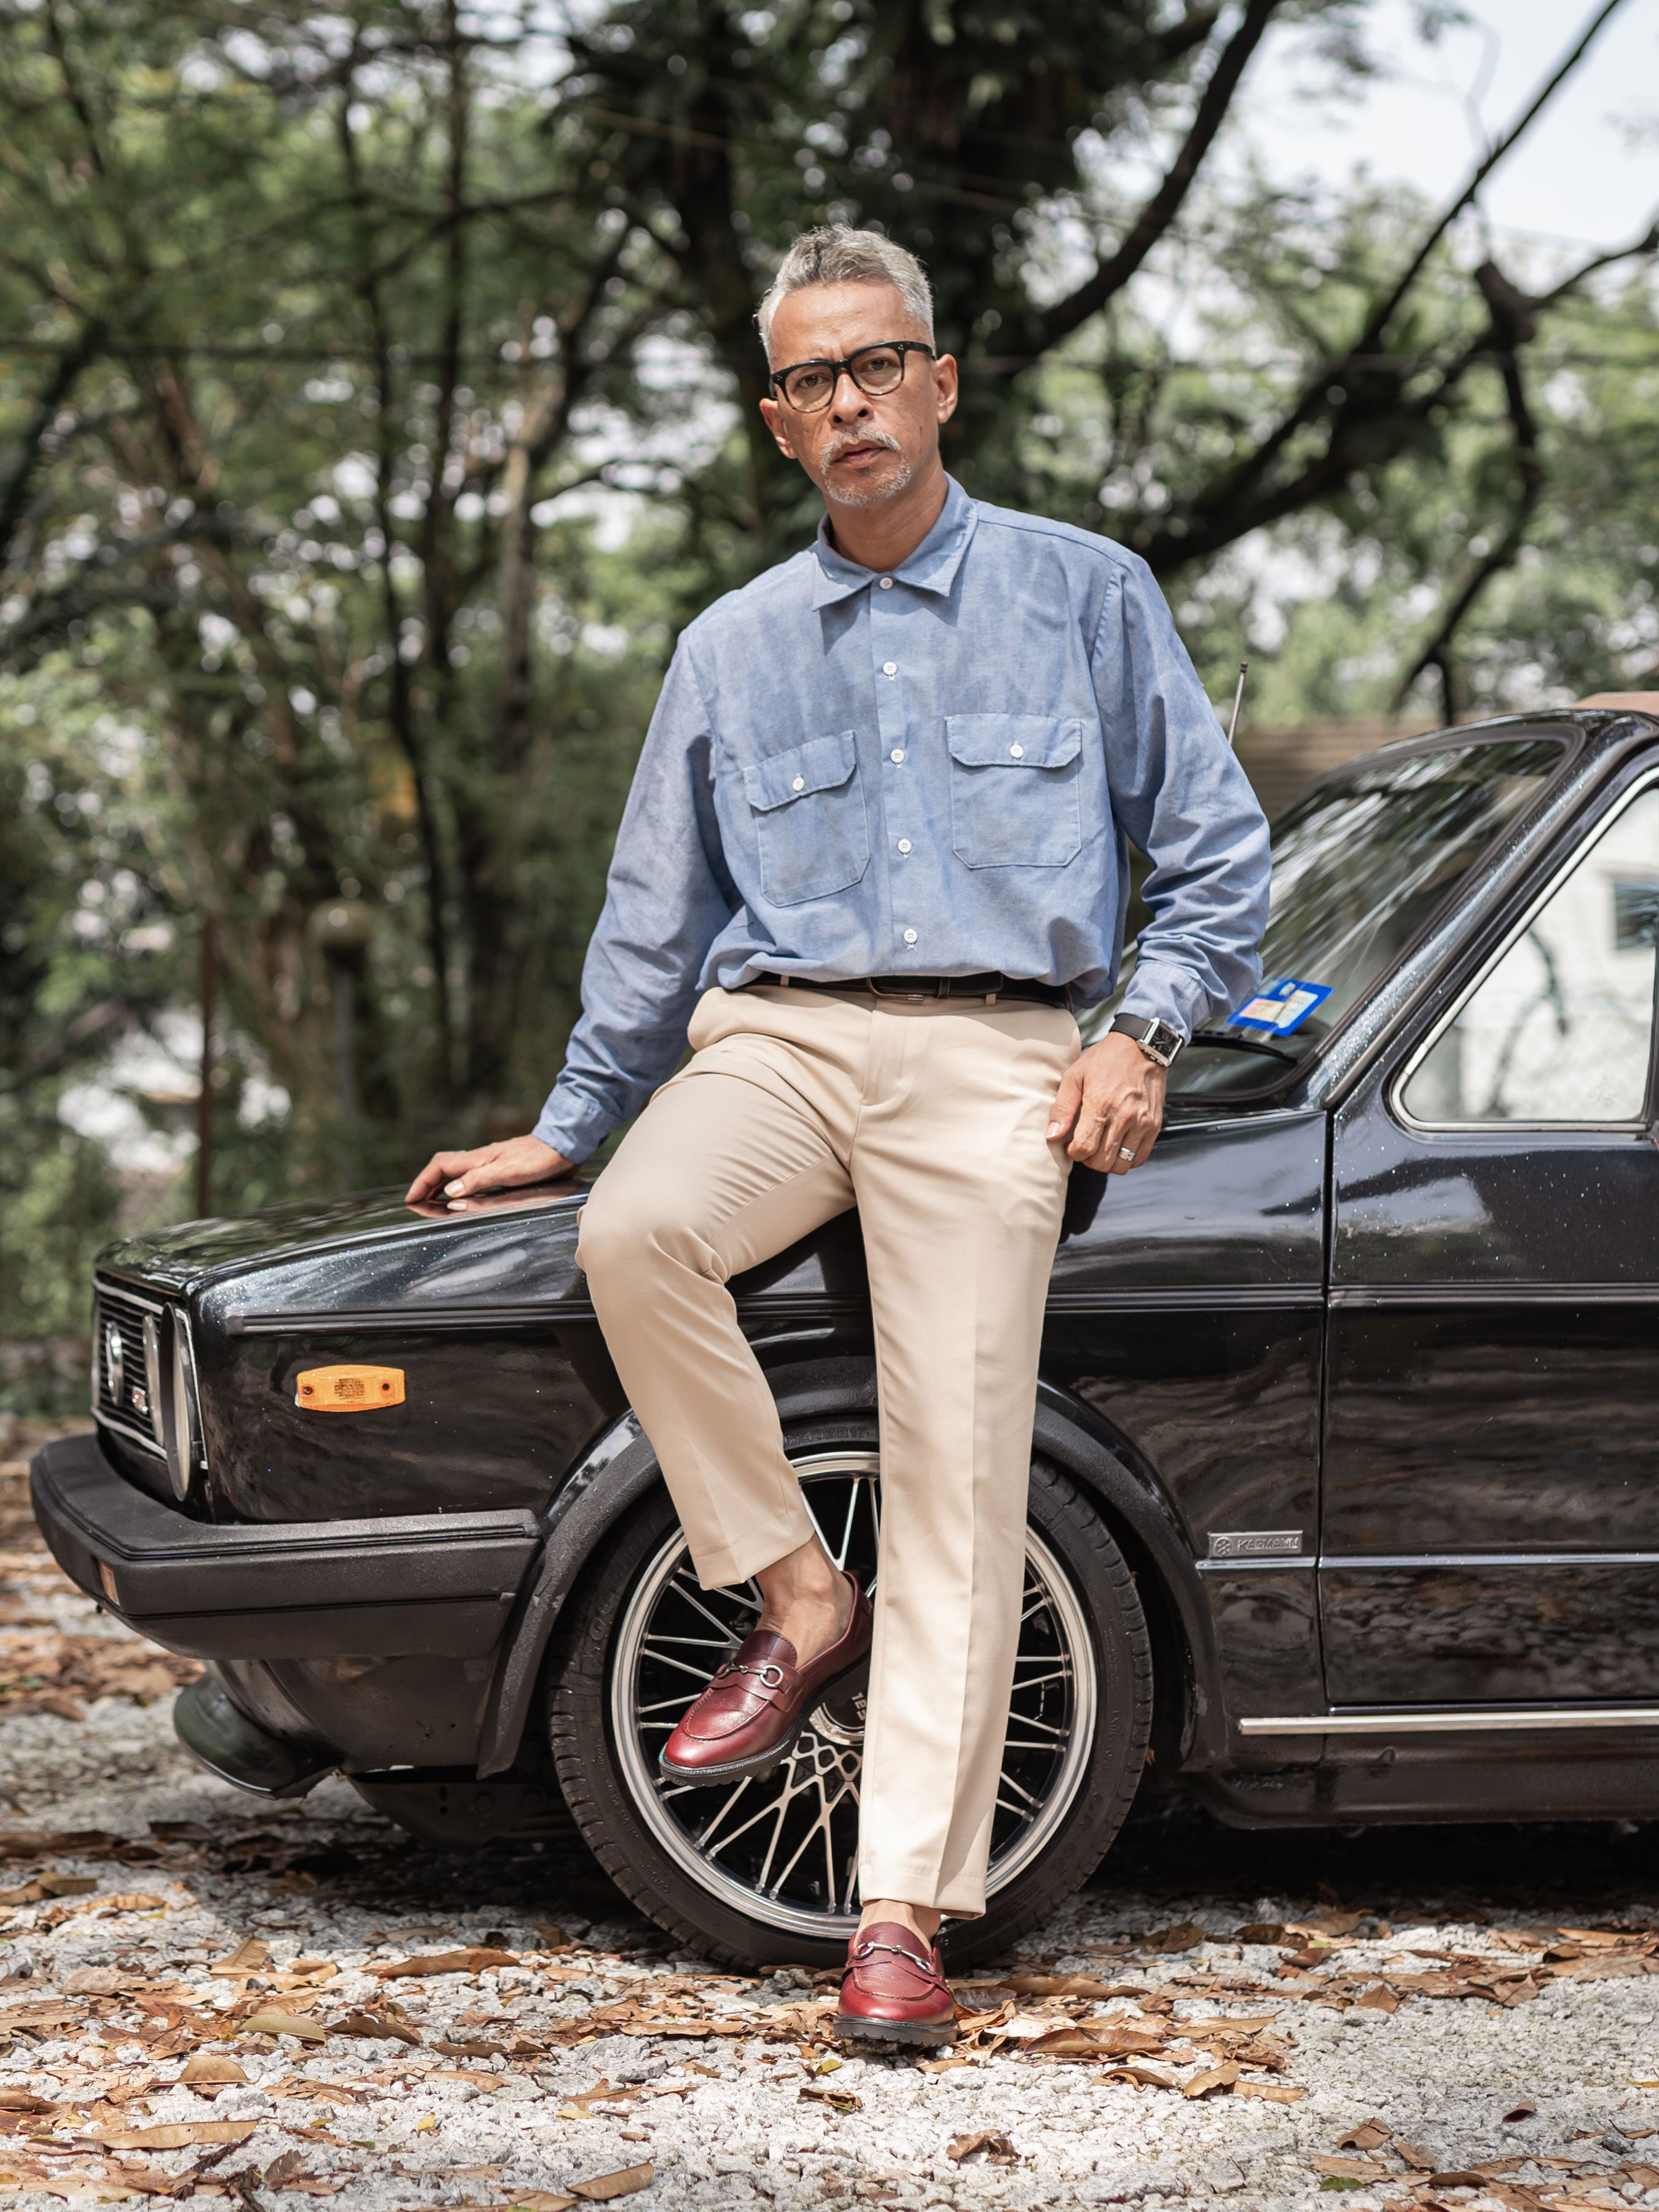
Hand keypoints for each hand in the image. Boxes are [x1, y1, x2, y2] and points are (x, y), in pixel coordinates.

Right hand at [404, 1133, 574, 1205]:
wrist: (562, 1146)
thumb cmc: (538, 1159)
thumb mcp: (508, 1172)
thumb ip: (478, 1180)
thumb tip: (450, 1191)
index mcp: (477, 1159)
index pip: (439, 1168)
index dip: (422, 1183)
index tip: (411, 1199)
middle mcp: (479, 1159)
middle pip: (442, 1167)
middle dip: (426, 1184)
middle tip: (416, 1201)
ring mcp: (489, 1162)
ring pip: (454, 1170)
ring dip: (439, 1185)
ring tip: (432, 1201)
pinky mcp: (500, 1166)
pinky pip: (468, 1174)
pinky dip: (456, 1184)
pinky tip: (462, 1193)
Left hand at [1046, 1033, 1167, 1173]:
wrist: (1141, 1047)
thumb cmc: (1105, 1060)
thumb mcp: (1075, 1076)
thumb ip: (1062, 1107)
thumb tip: (1052, 1135)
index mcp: (1100, 1105)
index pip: (1083, 1149)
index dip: (1073, 1152)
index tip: (1072, 1144)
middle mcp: (1123, 1117)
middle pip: (1101, 1162)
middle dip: (1088, 1159)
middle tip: (1086, 1145)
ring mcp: (1141, 1123)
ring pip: (1121, 1164)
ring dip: (1107, 1162)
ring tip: (1101, 1147)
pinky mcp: (1154, 1125)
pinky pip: (1139, 1158)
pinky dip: (1127, 1159)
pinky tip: (1118, 1146)